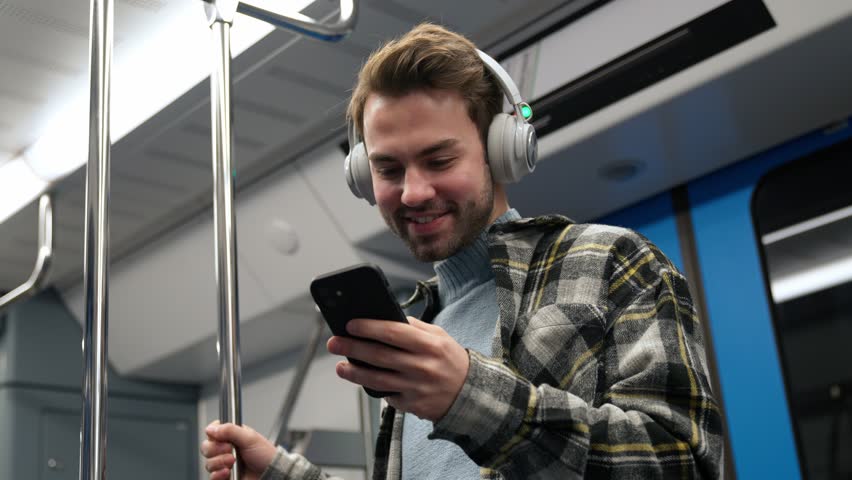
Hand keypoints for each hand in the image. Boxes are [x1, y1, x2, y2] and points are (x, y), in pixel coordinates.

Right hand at [200, 421, 276, 479]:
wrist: (271, 473)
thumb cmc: (265, 455)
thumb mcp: (250, 438)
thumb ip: (230, 430)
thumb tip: (212, 428)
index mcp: (232, 436)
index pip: (212, 431)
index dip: (212, 434)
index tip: (219, 437)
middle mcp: (226, 449)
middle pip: (206, 447)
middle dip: (215, 449)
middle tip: (229, 450)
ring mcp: (224, 463)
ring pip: (208, 462)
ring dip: (219, 462)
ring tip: (232, 462)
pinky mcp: (223, 476)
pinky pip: (211, 476)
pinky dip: (217, 475)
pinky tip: (227, 472)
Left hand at [327, 316, 469, 421]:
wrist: (471, 394)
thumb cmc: (450, 360)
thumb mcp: (439, 337)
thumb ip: (414, 327)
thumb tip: (385, 318)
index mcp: (429, 345)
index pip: (393, 332)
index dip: (369, 328)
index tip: (350, 324)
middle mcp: (422, 366)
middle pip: (379, 356)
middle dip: (352, 348)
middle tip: (334, 343)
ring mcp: (417, 388)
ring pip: (377, 380)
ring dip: (354, 373)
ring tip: (340, 366)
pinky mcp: (413, 405)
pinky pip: (387, 395)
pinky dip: (372, 388)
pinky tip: (362, 380)